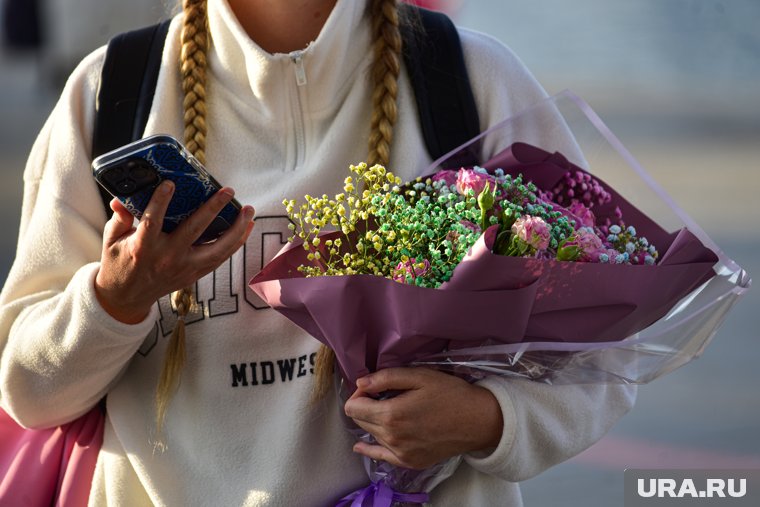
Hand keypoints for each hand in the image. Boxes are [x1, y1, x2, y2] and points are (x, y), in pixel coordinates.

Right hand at [95, 181, 254, 323]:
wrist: (127, 297)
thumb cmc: (120, 262)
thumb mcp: (112, 239)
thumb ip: (119, 218)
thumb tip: (120, 199)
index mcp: (143, 247)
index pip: (152, 221)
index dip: (161, 202)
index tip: (170, 184)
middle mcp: (168, 258)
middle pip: (195, 231)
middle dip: (213, 209)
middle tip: (228, 191)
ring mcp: (184, 268)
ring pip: (217, 249)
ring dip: (236, 230)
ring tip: (249, 211)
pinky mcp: (194, 274)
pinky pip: (220, 258)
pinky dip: (235, 244)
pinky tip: (246, 228)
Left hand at [344, 367, 503, 469]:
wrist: (478, 420)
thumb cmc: (450, 393)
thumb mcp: (419, 376)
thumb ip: (386, 378)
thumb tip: (360, 382)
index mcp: (391, 415)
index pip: (352, 408)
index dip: (360, 393)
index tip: (372, 386)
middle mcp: (392, 438)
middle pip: (359, 421)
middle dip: (365, 406)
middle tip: (382, 395)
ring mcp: (400, 453)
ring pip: (370, 435)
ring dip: (375, 421)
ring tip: (394, 409)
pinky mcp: (409, 462)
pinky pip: (380, 456)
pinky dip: (371, 447)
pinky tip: (363, 445)